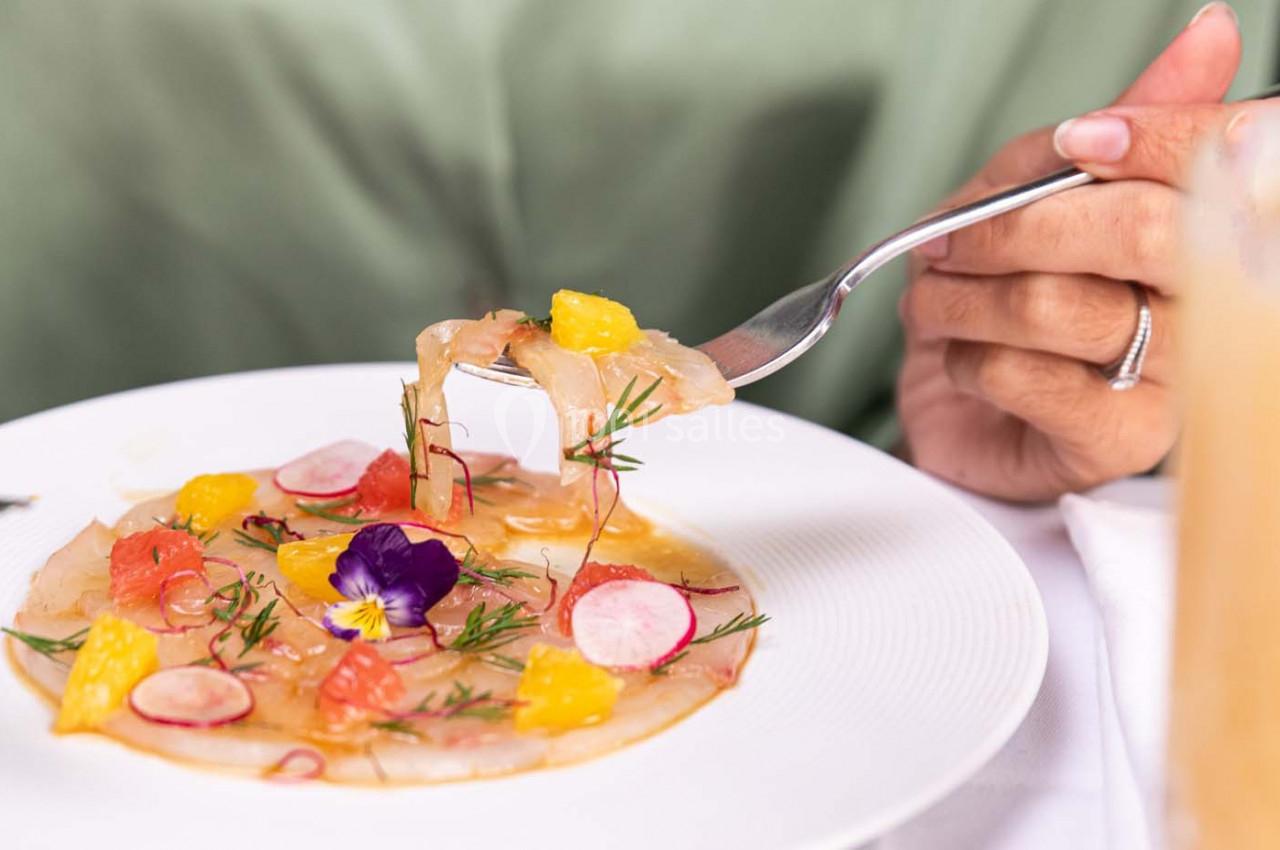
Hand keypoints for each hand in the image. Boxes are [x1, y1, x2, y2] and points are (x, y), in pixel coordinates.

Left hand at [897, 2, 1244, 499]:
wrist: (963, 412)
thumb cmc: (1008, 298)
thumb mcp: (1044, 191)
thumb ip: (1116, 122)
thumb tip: (1212, 31)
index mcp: (1208, 235)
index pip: (1217, 161)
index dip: (1144, 135)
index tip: (1073, 145)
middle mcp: (1211, 308)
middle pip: (1137, 229)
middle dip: (1011, 227)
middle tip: (948, 242)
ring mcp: (1172, 383)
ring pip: (1055, 304)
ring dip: (961, 299)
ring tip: (935, 302)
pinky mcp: (1118, 441)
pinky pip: (1022, 375)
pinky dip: (965, 358)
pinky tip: (965, 361)